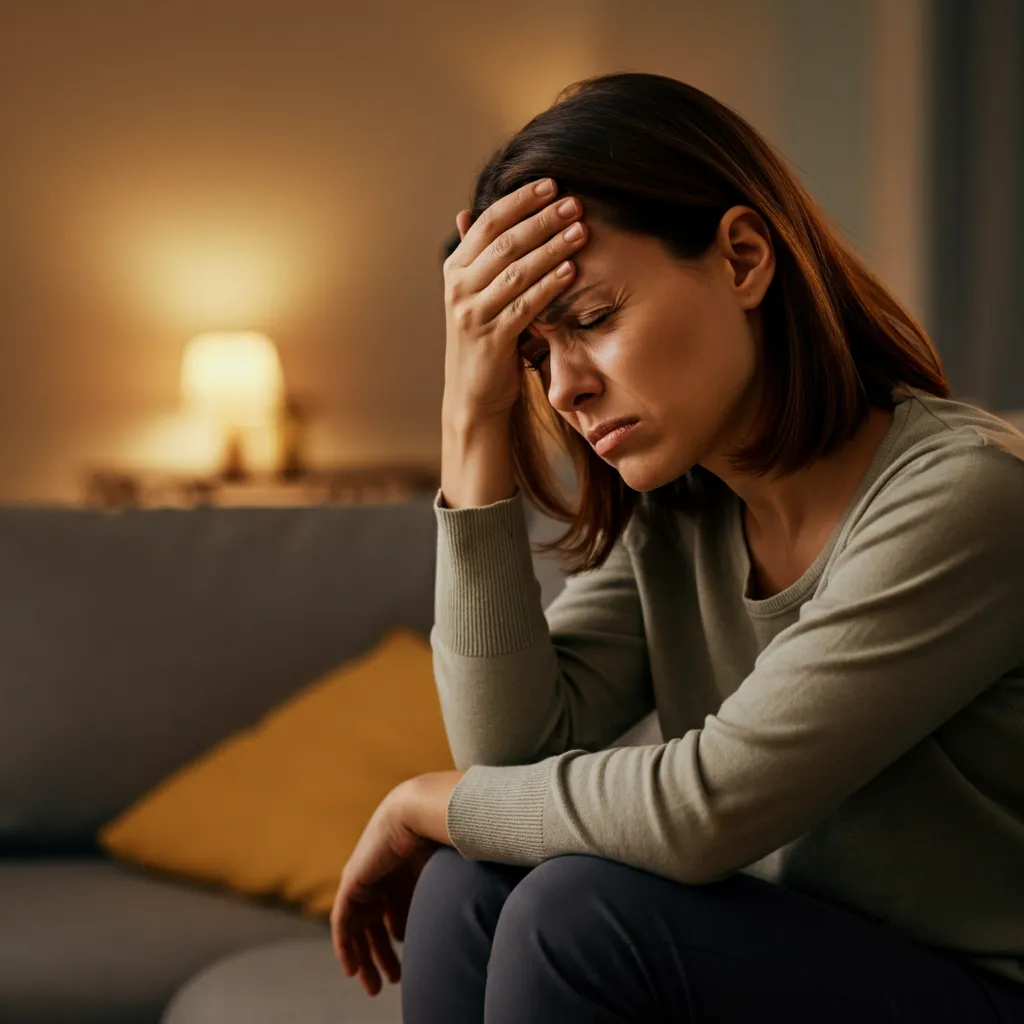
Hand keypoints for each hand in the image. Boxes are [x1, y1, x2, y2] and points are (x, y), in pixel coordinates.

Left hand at [330, 772, 463, 996]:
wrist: (418, 811)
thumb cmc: (440, 835)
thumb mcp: (436, 876)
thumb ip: (426, 900)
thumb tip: (407, 933)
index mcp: (402, 871)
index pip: (392, 912)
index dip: (397, 941)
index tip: (405, 969)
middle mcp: (380, 876)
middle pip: (374, 922)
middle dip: (380, 954)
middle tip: (388, 982)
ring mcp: (364, 878)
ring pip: (358, 926)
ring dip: (364, 956)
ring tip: (373, 985)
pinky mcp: (351, 882)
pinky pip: (342, 921)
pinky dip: (345, 945)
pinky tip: (352, 968)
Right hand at [442, 177, 588, 425]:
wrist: (472, 394)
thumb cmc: (483, 337)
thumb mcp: (474, 293)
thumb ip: (475, 255)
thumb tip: (467, 212)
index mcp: (456, 269)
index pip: (489, 223)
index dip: (520, 201)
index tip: (551, 184)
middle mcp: (459, 288)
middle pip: (505, 243)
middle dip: (543, 220)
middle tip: (575, 203)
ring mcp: (473, 314)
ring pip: (516, 272)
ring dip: (552, 248)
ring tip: (581, 231)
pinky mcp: (491, 340)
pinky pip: (524, 306)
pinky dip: (549, 286)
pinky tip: (571, 270)